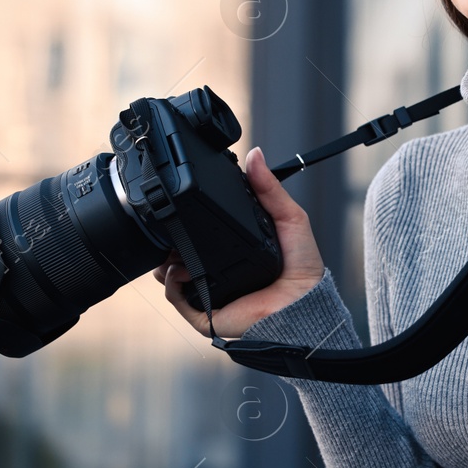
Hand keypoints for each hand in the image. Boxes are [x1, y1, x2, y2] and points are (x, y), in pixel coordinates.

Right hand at [152, 146, 325, 337]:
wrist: (302, 304)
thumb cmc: (302, 268)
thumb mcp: (288, 218)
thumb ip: (269, 188)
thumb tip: (256, 155)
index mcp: (231, 250)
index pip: (200, 233)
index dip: (187, 220)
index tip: (181, 203)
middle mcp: (216, 270)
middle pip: (176, 252)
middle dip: (167, 240)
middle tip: (170, 228)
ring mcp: (207, 292)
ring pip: (168, 274)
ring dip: (165, 259)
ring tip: (175, 250)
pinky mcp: (204, 312)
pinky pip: (175, 297)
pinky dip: (171, 282)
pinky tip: (180, 270)